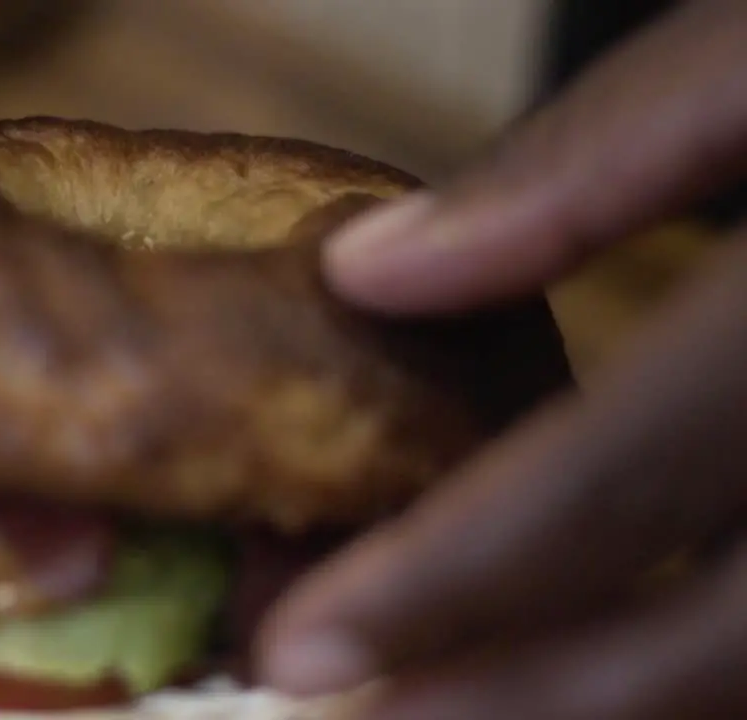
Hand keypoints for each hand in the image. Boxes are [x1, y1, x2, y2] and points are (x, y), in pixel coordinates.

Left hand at [255, 1, 746, 717]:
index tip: (297, 646)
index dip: (441, 585)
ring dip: (610, 712)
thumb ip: (591, 166)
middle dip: (515, 703)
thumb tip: (372, 271)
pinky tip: (604, 662)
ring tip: (452, 706)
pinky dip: (705, 675)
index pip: (607, 490)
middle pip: (705, 645)